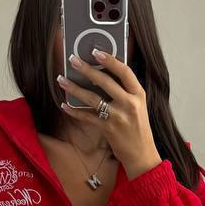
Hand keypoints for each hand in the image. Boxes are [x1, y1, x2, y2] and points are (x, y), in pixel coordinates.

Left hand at [57, 50, 161, 179]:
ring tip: (62, 80)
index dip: (110, 60)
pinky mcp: (109, 129)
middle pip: (105, 82)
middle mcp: (130, 104)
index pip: (125, 71)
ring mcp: (119, 117)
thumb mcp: (138, 106)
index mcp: (138, 94)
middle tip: (72, 60)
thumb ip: (124, 92)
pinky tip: (64, 106)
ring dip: (75, 88)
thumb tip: (102, 75)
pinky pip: (87, 117)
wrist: (142, 154)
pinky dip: (75, 111)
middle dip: (87, 69)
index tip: (96, 51)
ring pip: (93, 98)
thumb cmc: (137, 128)